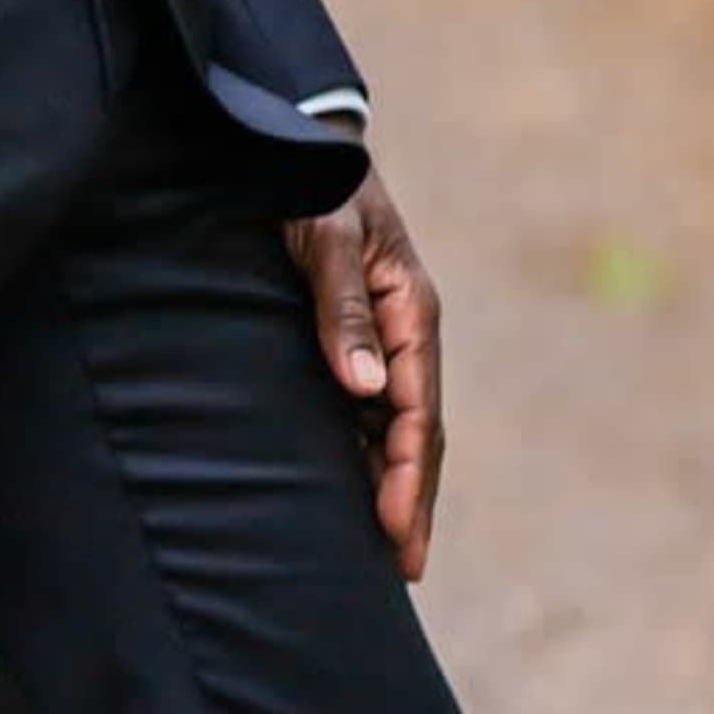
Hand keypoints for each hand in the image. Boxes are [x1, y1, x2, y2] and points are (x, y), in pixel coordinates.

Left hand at [286, 165, 443, 581]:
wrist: (296, 145)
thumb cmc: (311, 182)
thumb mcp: (329, 233)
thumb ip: (343, 303)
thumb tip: (367, 386)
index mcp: (410, 311)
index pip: (417, 411)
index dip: (406, 475)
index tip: (392, 530)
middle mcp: (403, 333)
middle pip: (414, 432)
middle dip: (411, 500)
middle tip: (405, 569)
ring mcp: (378, 340)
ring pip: (391, 428)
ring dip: (390, 485)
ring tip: (383, 553)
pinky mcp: (349, 339)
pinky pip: (362, 410)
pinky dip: (361, 454)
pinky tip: (349, 493)